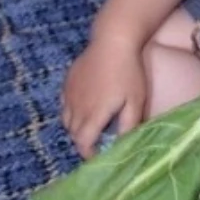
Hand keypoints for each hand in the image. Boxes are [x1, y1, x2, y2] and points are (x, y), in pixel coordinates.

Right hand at [62, 35, 147, 158]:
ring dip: (77, 128)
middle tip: (98, 143)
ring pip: (67, 120)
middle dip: (84, 142)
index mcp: (94, 114)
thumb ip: (128, 124)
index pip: (83, 142)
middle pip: (74, 133)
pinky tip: (85, 108)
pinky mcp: (67, 83)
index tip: (97, 157)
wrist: (113, 42)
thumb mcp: (135, 100)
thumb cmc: (129, 72)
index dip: (88, 153)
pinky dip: (72, 112)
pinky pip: (64, 104)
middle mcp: (77, 107)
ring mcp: (69, 94)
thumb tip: (123, 144)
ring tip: (93, 127)